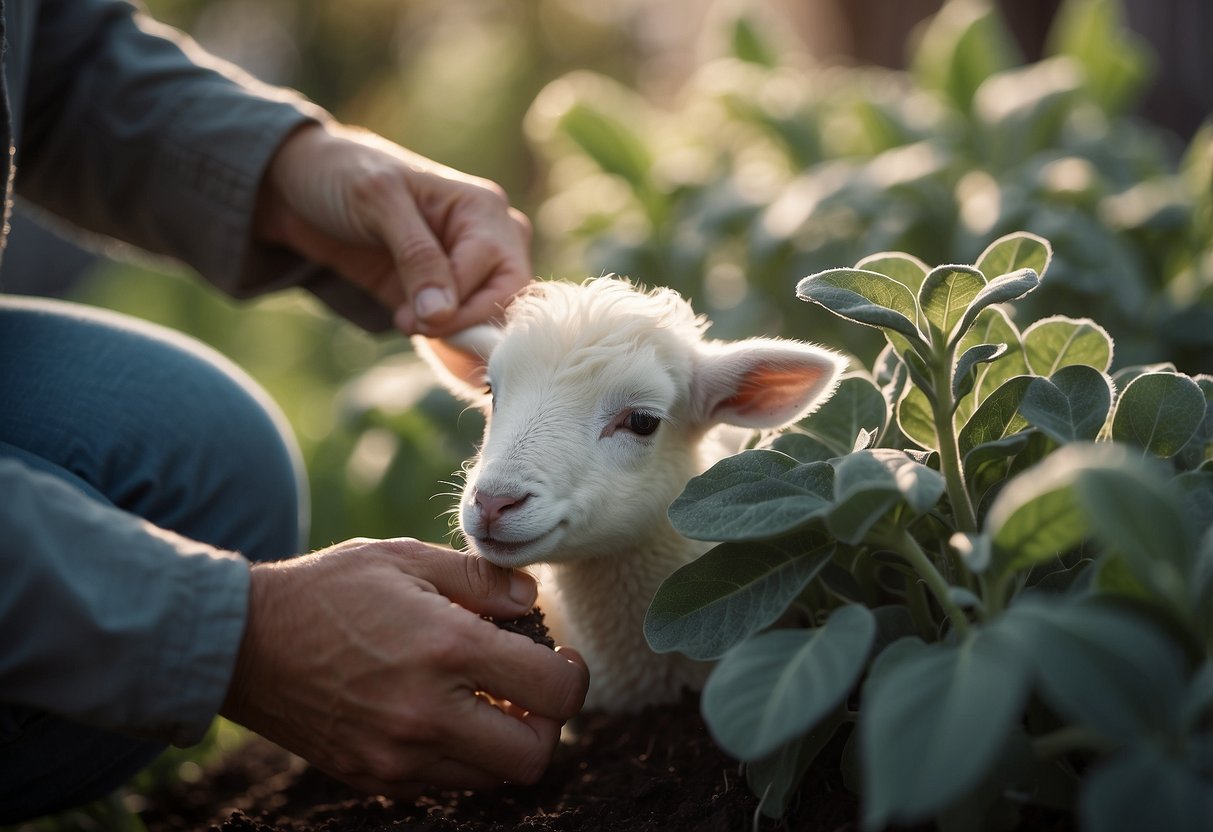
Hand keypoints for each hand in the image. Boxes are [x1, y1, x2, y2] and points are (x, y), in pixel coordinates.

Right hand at [220, 538, 588, 794]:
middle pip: (534, 756)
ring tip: (487, 699)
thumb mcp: (406, 558)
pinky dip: (461, 756)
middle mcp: (428, 713)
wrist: (243, 643)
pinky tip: (444, 715)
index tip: (561, 658)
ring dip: (505, 742)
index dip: (573, 676)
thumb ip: (480, 579)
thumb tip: (532, 600)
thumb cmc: (328, 589)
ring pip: (492, 777)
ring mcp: (398, 755)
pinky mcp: (374, 777)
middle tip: (533, 689)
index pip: (554, 691)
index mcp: (446, 649)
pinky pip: (445, 783)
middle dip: (549, 724)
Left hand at [253, 122, 532, 335]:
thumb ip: (417, 257)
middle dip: (465, 323)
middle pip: (507, 299)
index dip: (465, 307)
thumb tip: (444, 315)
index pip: (503, 277)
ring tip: (405, 325)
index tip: (414, 318)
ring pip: (487, 318)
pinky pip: (459, 327)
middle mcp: (486, 239)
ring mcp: (463, 269)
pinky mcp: (437, 293)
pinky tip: (413, 333)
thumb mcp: (379, 203)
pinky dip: (444, 342)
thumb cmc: (342, 175)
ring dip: (453, 335)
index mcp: (483, 209)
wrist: (296, 186)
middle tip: (414, 328)